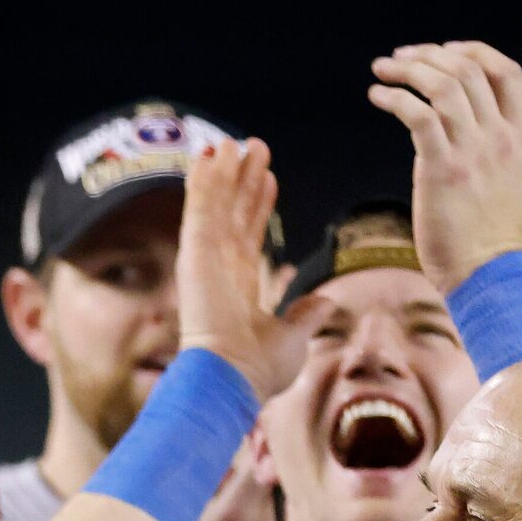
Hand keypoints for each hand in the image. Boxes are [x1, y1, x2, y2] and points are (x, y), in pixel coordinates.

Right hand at [176, 139, 298, 399]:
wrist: (231, 379)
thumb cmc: (258, 371)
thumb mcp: (294, 337)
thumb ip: (306, 313)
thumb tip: (326, 300)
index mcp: (240, 285)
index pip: (249, 233)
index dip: (259, 204)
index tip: (269, 178)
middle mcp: (220, 268)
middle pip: (233, 211)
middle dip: (243, 179)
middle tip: (254, 145)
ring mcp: (206, 259)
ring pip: (217, 203)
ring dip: (224, 171)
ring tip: (235, 141)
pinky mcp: (195, 254)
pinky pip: (201, 209)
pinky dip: (204, 181)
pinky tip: (209, 155)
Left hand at [368, 41, 521, 293]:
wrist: (487, 274)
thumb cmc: (500, 234)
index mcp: (521, 136)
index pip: (507, 71)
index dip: (475, 52)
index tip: (445, 51)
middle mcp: (500, 136)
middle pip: (469, 70)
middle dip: (430, 54)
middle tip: (401, 57)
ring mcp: (473, 151)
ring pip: (444, 85)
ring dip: (409, 69)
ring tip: (382, 69)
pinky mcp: (442, 168)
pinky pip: (419, 115)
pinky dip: (395, 98)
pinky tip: (376, 96)